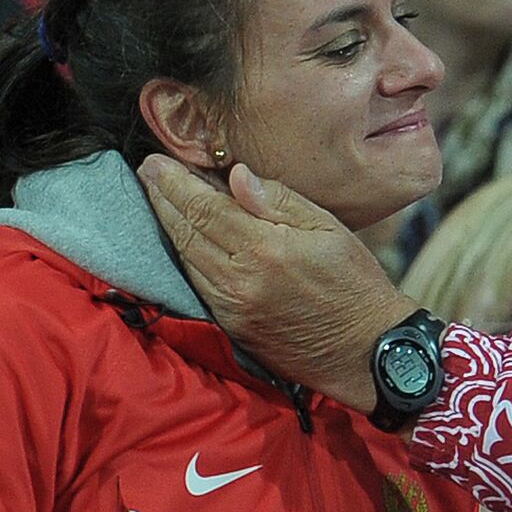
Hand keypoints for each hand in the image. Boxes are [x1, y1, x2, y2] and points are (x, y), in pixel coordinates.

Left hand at [136, 154, 417, 411]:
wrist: (364, 349)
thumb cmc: (354, 281)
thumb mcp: (328, 228)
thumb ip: (279, 201)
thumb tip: (237, 175)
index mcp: (264, 248)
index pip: (205, 207)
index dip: (176, 183)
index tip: (156, 161)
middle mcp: (239, 279)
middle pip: (186, 231)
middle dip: (162, 198)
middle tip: (147, 171)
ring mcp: (231, 306)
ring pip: (185, 258)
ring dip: (168, 225)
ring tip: (158, 197)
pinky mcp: (231, 325)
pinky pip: (196, 283)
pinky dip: (184, 255)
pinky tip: (182, 237)